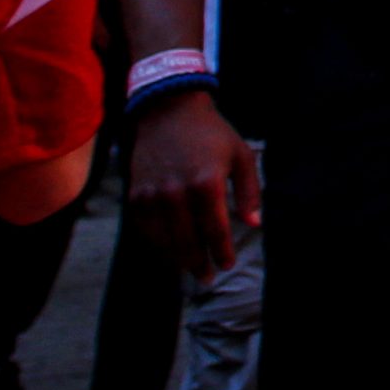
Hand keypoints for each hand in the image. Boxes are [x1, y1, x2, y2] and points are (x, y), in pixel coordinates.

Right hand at [128, 88, 257, 281]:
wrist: (169, 113)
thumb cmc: (212, 134)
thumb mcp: (241, 155)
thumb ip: (249, 191)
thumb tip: (254, 223)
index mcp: (207, 184)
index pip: (215, 231)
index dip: (221, 251)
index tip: (226, 265)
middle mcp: (176, 193)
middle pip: (188, 242)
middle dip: (199, 264)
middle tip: (207, 277)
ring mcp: (152, 196)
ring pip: (164, 241)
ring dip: (177, 260)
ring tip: (190, 270)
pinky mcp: (135, 196)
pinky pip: (146, 231)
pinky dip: (157, 245)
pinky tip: (169, 251)